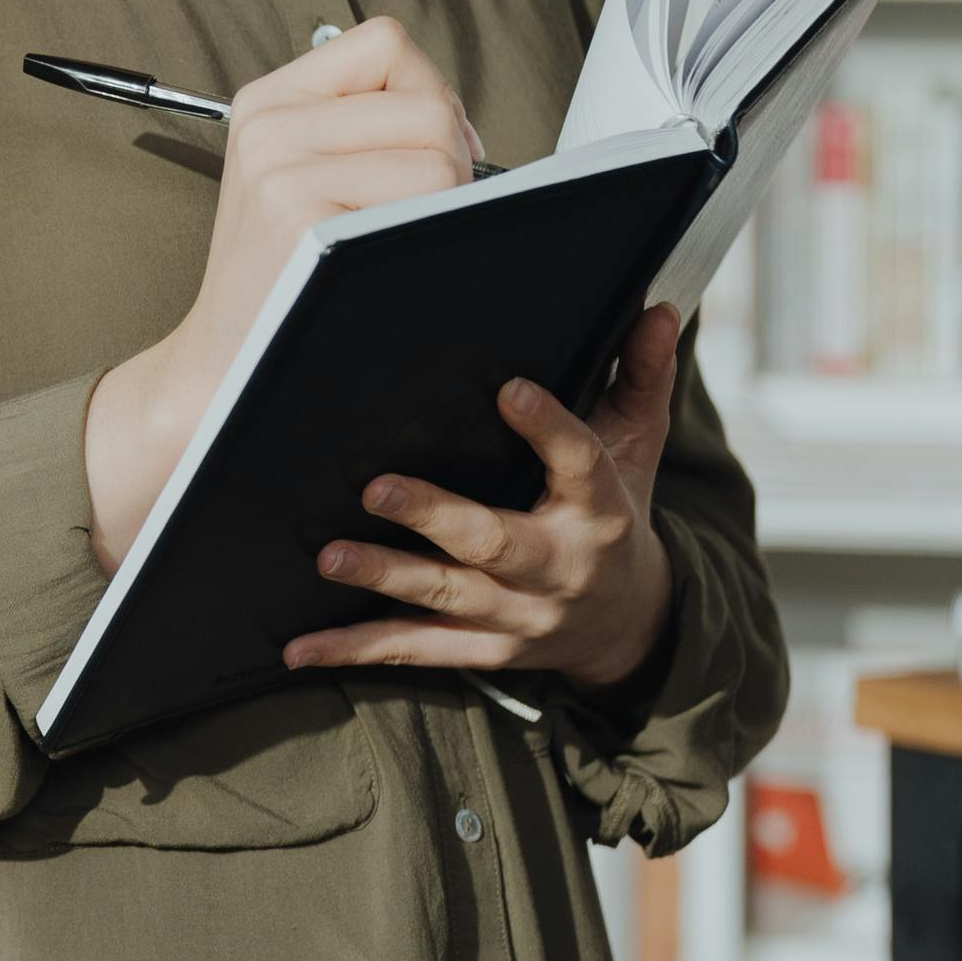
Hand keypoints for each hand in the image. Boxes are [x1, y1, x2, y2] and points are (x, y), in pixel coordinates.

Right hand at [85, 18, 481, 575]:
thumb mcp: (290, 180)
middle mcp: (267, 126)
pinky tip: (385, 266)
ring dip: (444, 204)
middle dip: (447, 158)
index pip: (386, 44)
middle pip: (428, 103)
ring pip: (436, 153)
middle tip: (411, 216)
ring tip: (393, 244)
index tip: (426, 149)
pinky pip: (422, 204)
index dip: (427, 92)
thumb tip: (455, 120)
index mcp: (265, 104)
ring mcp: (281, 171)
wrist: (220, 373)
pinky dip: (427, 237)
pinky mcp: (302, 219)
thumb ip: (359, 127)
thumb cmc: (278, 285)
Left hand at [282, 302, 683, 694]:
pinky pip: (414, 649)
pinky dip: (356, 650)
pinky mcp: (483, 649)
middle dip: (435, 517)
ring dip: (385, 576)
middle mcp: (559, 568)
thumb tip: (660, 310)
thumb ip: (644, 378)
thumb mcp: (638, 448)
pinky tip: (301, 646)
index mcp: (600, 511)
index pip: (581, 464)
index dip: (549, 428)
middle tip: (376, 488)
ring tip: (329, 556)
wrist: (629, 626)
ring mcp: (518, 616)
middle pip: (495, 542)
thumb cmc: (616, 517)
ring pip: (446, 598)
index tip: (510, 390)